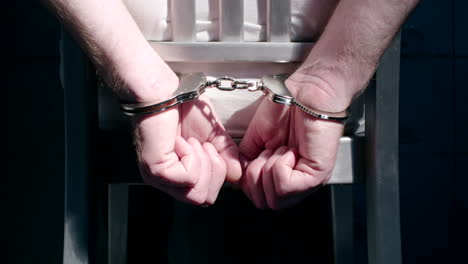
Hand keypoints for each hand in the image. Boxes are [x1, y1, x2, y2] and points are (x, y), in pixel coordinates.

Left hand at [134, 73, 241, 205]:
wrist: (164, 91)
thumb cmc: (182, 106)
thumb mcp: (213, 135)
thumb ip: (226, 155)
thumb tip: (238, 174)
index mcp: (177, 175)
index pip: (207, 196)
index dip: (218, 173)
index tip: (209, 146)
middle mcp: (166, 181)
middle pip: (203, 199)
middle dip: (214, 171)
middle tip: (203, 145)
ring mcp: (159, 178)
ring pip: (196, 194)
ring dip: (203, 164)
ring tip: (192, 142)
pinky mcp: (156, 171)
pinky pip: (188, 178)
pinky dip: (192, 157)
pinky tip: (181, 141)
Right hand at [239, 78, 343, 209]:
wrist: (303, 92)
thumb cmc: (285, 108)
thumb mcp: (255, 140)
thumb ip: (245, 162)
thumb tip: (237, 178)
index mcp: (281, 176)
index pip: (258, 198)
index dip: (249, 178)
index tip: (257, 154)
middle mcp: (296, 183)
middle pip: (265, 203)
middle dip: (255, 177)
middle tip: (266, 152)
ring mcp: (308, 182)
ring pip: (274, 199)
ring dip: (267, 170)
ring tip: (279, 149)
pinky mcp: (316, 176)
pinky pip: (285, 186)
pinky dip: (278, 166)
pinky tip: (288, 150)